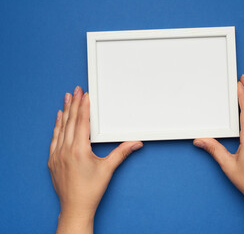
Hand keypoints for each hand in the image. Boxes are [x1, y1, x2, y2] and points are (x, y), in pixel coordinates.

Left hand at [48, 86, 142, 233]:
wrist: (75, 208)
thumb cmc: (90, 190)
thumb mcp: (108, 169)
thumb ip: (122, 152)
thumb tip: (136, 143)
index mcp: (79, 150)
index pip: (82, 122)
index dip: (84, 107)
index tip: (85, 95)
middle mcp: (65, 150)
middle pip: (70, 121)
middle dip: (74, 104)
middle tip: (75, 90)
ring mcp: (57, 155)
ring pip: (61, 128)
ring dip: (64, 112)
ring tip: (66, 98)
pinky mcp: (52, 160)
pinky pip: (54, 138)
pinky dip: (57, 126)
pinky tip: (58, 118)